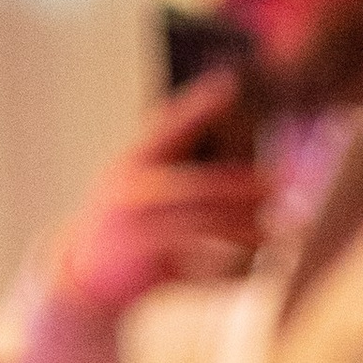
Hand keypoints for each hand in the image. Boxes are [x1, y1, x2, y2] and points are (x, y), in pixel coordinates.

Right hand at [47, 73, 266, 322]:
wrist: (82, 278)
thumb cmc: (121, 229)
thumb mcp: (137, 188)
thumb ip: (173, 169)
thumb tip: (234, 157)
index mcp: (132, 161)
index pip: (169, 124)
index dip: (200, 103)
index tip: (232, 84)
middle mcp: (132, 188)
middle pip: (199, 183)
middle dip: (243, 183)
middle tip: (280, 183)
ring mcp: (137, 226)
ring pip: (202, 223)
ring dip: (243, 228)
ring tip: (274, 231)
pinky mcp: (145, 264)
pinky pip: (197, 266)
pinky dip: (227, 271)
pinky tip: (253, 272)